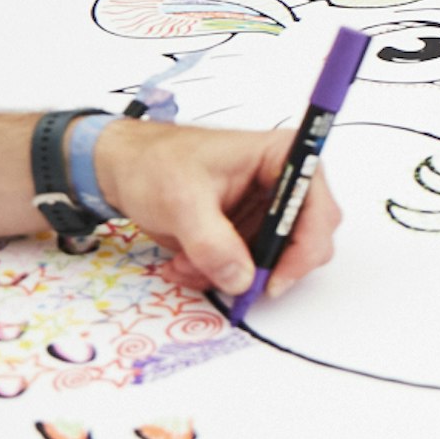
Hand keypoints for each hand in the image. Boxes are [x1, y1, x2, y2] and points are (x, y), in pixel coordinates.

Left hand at [89, 118, 340, 303]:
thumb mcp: (181, 200)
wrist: (121, 169)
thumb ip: (213, 242)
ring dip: (233, 275)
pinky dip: (217, 275)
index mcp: (281, 157)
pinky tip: (185, 263)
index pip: (317, 208)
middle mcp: (283, 184)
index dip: (305, 247)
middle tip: (229, 281)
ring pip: (275, 262)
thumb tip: (241, 279)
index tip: (274, 280)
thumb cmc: (154, 164)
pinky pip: (249, 269)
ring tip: (187, 264)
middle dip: (263, 267)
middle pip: (307, 240)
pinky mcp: (247, 233)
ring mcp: (265, 211)